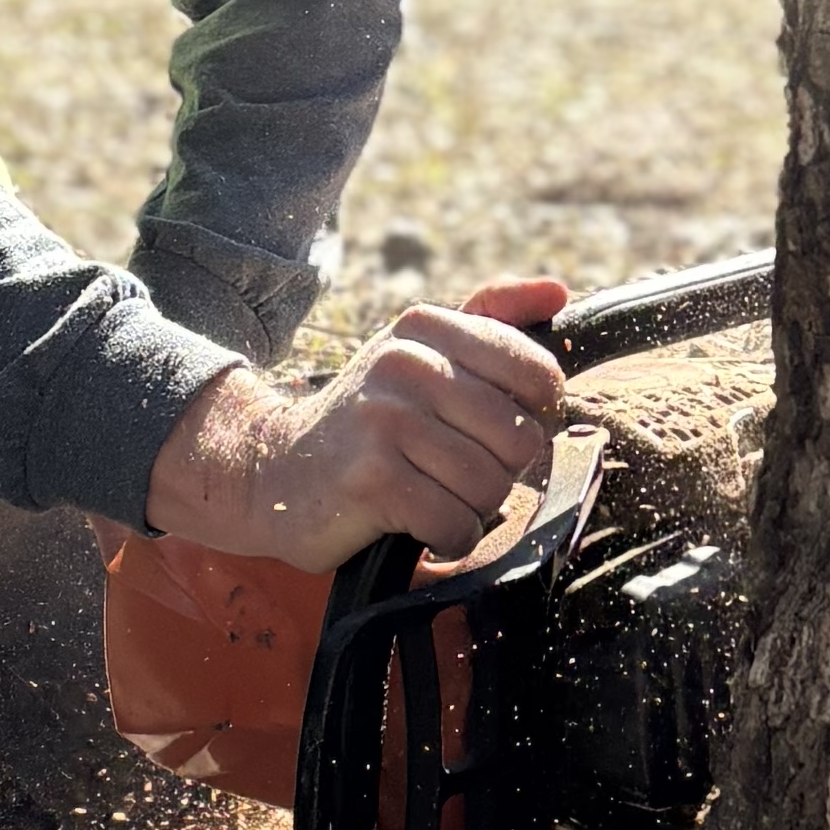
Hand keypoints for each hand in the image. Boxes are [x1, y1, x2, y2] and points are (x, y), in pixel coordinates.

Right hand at [143, 278, 570, 573]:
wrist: (271, 471)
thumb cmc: (367, 421)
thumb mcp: (418, 354)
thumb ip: (489, 320)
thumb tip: (558, 292)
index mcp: (427, 327)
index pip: (537, 374)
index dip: (532, 417)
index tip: (493, 431)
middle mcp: (407, 364)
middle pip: (519, 438)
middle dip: (498, 471)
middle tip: (453, 472)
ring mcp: (386, 420)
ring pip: (491, 486)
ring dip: (470, 508)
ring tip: (433, 495)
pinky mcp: (372, 480)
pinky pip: (455, 523)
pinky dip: (448, 537)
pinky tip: (418, 523)